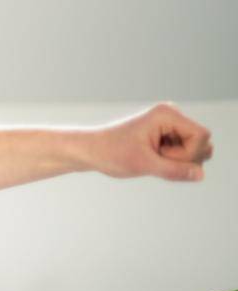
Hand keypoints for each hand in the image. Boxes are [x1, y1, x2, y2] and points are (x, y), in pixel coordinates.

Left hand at [89, 101, 212, 181]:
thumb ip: (174, 171)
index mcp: (167, 114)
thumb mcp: (143, 165)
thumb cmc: (111, 154)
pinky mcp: (166, 135)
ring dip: (177, 161)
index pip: (201, 136)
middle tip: (154, 159)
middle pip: (202, 143)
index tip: (160, 157)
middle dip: (183, 158)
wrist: (90, 151)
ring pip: (194, 150)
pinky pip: (183, 152)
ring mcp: (170, 125)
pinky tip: (151, 159)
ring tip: (151, 159)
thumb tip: (200, 176)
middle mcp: (172, 115)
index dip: (187, 154)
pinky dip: (171, 161)